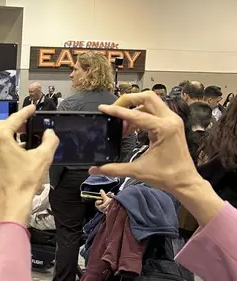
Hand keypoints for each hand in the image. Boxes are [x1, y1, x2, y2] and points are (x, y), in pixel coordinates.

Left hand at [0, 105, 58, 224]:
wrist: (10, 204)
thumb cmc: (24, 182)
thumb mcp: (43, 158)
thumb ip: (50, 140)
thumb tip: (50, 134)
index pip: (15, 118)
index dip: (26, 112)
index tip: (32, 108)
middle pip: (3, 126)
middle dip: (16, 124)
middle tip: (28, 124)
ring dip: (10, 135)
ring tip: (24, 139)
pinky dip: (3, 147)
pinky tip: (15, 152)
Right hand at [90, 92, 222, 225]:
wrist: (185, 182)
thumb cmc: (168, 176)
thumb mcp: (137, 171)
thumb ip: (113, 169)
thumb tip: (95, 169)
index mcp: (164, 128)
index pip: (135, 115)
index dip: (116, 111)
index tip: (103, 108)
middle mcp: (170, 120)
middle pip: (147, 97)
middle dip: (128, 100)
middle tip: (114, 109)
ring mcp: (172, 121)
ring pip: (151, 103)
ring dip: (134, 108)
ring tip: (122, 124)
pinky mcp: (172, 125)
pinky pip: (154, 112)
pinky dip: (141, 115)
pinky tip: (131, 129)